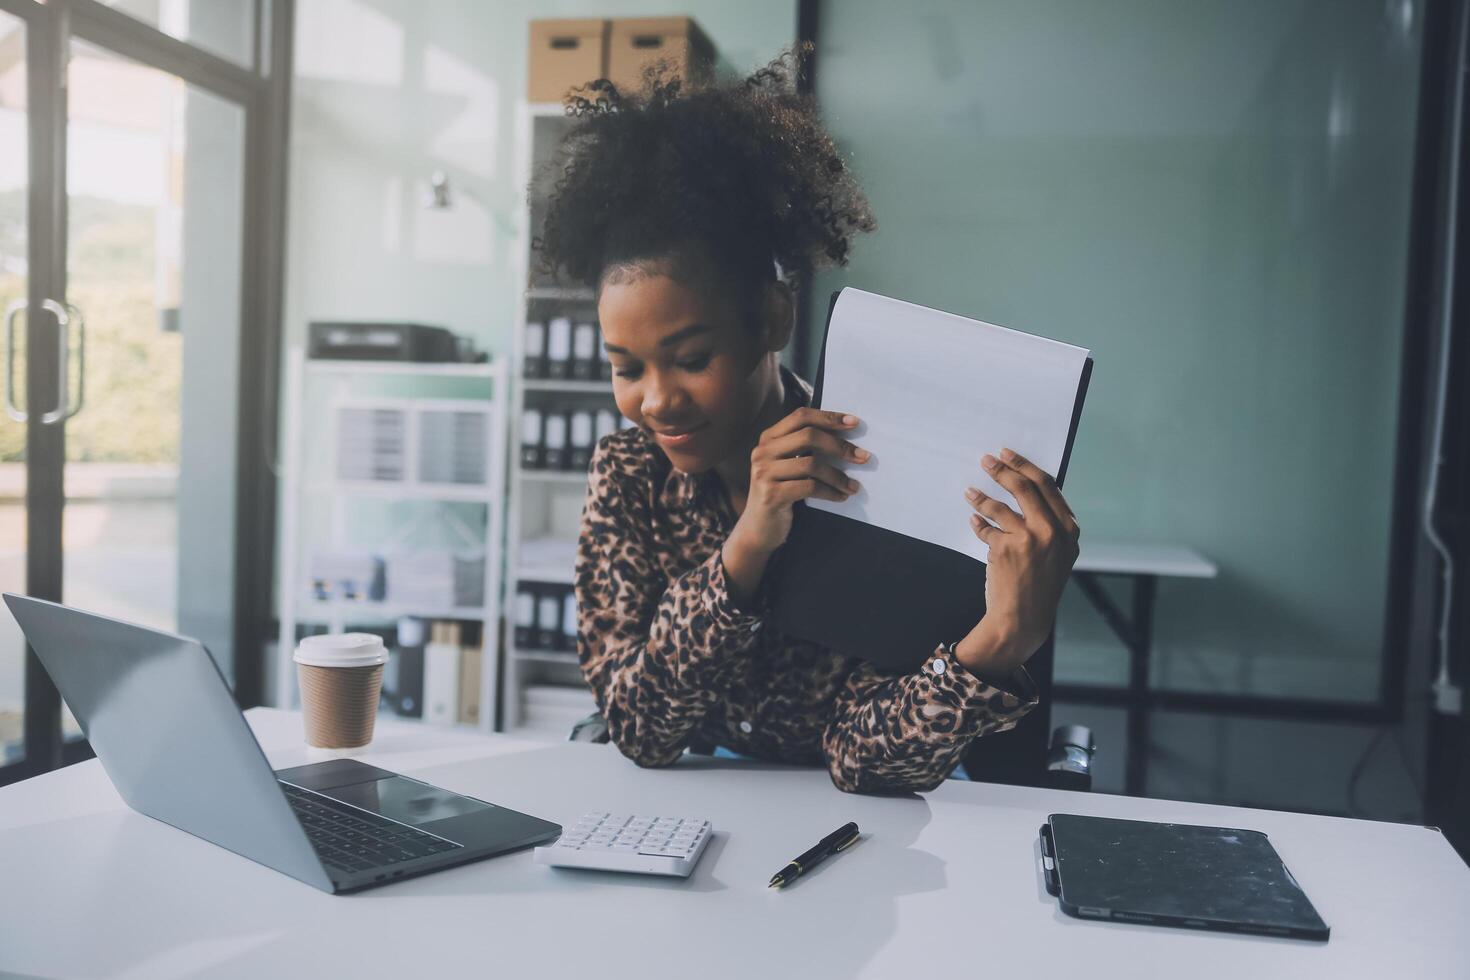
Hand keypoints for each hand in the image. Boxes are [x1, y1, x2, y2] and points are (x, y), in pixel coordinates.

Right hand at [722, 408, 867, 604]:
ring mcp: (764, 473)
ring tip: (853, 485)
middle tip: (863, 457)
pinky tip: (841, 496)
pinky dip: (831, 492)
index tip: (854, 422)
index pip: (801, 417)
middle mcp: (762, 452)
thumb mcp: (786, 466)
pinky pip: (810, 487)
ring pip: (812, 464)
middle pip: (808, 436)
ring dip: (838, 476)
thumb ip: (803, 449)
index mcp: (768, 439)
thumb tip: (844, 439)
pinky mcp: (771, 494)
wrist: (757, 530)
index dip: (829, 417)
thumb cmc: (779, 494)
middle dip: (839, 446)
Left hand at [953, 448, 1079, 684]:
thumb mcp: (1058, 554)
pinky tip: (973, 519)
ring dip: (981, 496)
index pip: (1048, 485)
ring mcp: (1029, 539)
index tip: (1008, 455)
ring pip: (1000, 506)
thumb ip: (1050, 525)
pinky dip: (978, 522)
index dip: (1025, 466)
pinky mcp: (1006, 549)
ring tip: (969, 492)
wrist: (1023, 619)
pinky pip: (986, 528)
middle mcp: (1052, 531)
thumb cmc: (1039, 585)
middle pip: (1025, 487)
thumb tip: (1028, 489)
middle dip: (1003, 469)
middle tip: (986, 460)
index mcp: (1069, 529)